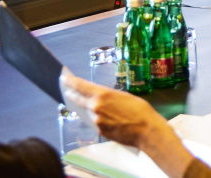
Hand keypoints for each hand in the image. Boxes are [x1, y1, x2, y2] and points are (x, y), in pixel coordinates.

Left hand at [61, 75, 194, 177]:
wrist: (146, 130)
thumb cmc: (140, 110)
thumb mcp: (124, 96)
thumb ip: (109, 96)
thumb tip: (101, 99)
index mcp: (103, 94)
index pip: (81, 86)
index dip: (71, 81)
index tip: (64, 78)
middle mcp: (96, 107)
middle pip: (79, 99)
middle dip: (72, 94)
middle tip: (67, 91)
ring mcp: (97, 121)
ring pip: (88, 112)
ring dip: (89, 108)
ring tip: (93, 105)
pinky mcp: (100, 131)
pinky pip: (95, 122)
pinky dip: (97, 118)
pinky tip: (105, 118)